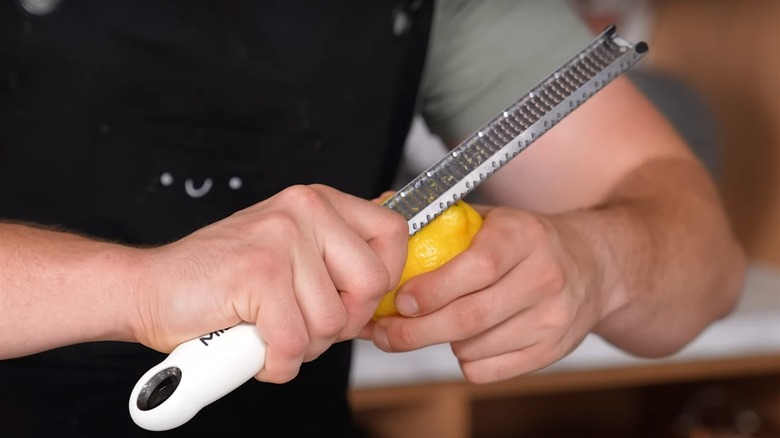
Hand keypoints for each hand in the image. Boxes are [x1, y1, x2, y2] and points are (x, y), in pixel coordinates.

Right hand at [130, 184, 407, 382]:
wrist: (150, 289)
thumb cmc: (220, 281)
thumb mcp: (291, 253)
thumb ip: (337, 258)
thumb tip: (388, 274)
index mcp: (317, 202)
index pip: (393, 233)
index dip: (385, 280)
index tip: (356, 300)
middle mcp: (303, 210)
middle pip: (373, 284)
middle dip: (343, 322)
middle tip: (304, 323)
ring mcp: (280, 239)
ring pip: (332, 322)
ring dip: (302, 346)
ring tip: (269, 329)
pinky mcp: (259, 274)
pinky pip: (294, 343)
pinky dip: (275, 363)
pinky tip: (254, 347)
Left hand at [362, 204, 608, 382]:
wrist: (592, 267)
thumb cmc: (525, 242)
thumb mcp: (490, 217)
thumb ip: (438, 218)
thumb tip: (381, 206)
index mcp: (524, 236)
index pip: (479, 267)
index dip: (434, 288)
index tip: (401, 300)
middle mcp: (545, 278)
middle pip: (472, 316)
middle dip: (417, 331)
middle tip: (385, 333)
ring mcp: (552, 319)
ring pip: (475, 347)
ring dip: (441, 342)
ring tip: (436, 323)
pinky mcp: (551, 352)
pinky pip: (488, 371)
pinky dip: (465, 359)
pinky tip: (469, 337)